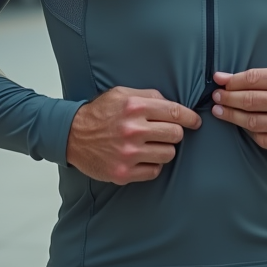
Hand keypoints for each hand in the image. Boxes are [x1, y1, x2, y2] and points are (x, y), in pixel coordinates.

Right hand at [65, 87, 200, 184]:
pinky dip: (152, 165)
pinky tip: (143, 157)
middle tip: (166, 133)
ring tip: (152, 145)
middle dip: (174, 133)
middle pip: (175, 134)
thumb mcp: (122, 94)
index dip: (190, 118)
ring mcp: (128, 154)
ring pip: (168, 154)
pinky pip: (154, 171)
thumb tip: (173, 104)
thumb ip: (148, 96)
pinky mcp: (123, 173)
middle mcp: (133, 130)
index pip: (175, 113)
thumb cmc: (100, 113)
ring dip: (164, 149)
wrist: (71, 135)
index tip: (195, 121)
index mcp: (135, 107)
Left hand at [211, 66, 266, 154]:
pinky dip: (250, 132)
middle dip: (227, 99)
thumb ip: (263, 75)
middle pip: (249, 101)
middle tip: (216, 98)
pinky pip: (263, 139)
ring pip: (252, 122)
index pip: (251, 79)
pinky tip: (242, 125)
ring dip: (232, 116)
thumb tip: (227, 79)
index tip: (218, 82)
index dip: (231, 82)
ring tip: (221, 112)